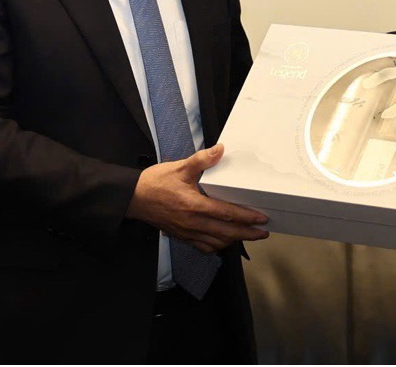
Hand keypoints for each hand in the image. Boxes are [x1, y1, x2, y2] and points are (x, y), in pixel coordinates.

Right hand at [126, 144, 269, 253]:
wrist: (133, 198)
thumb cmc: (155, 182)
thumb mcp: (179, 167)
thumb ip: (201, 160)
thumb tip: (220, 150)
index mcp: (194, 205)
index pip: (226, 213)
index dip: (246, 217)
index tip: (261, 218)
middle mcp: (192, 223)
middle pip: (226, 233)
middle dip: (247, 234)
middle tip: (263, 233)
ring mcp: (187, 232)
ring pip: (216, 242)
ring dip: (233, 241)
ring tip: (247, 236)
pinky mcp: (181, 236)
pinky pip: (202, 246)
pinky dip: (216, 246)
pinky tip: (223, 242)